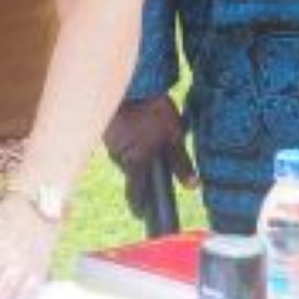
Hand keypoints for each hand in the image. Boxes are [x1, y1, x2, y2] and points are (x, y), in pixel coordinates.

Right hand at [103, 96, 195, 224]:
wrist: (132, 82)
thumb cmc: (154, 110)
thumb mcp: (173, 136)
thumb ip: (181, 163)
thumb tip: (192, 185)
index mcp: (135, 162)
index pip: (135, 194)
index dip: (139, 206)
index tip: (142, 215)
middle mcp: (118, 156)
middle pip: (131, 171)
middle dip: (142, 166)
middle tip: (155, 152)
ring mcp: (108, 141)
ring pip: (124, 154)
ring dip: (134, 148)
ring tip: (148, 131)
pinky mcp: (105, 128)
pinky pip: (117, 140)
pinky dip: (127, 136)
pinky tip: (137, 122)